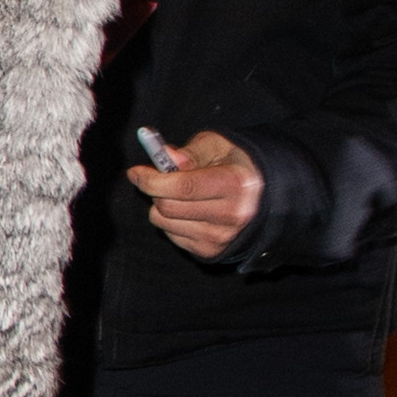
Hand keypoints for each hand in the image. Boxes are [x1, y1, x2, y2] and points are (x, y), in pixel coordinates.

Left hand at [128, 129, 262, 259]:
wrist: (260, 195)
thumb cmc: (233, 164)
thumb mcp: (217, 146)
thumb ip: (191, 152)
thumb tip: (167, 157)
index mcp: (236, 184)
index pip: (183, 187)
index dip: (152, 180)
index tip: (136, 172)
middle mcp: (232, 214)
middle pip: (169, 207)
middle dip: (154, 190)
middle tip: (159, 179)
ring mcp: (223, 236)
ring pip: (165, 223)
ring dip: (160, 206)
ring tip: (177, 195)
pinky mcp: (212, 251)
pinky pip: (172, 236)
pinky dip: (170, 222)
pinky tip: (187, 210)